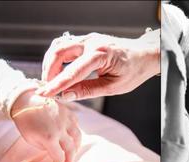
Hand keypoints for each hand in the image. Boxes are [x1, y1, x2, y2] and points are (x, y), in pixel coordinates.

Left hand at [12, 89, 80, 161]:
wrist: (25, 100)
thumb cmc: (25, 121)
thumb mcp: (30, 139)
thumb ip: (43, 147)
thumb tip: (52, 150)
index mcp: (49, 138)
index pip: (59, 156)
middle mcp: (60, 130)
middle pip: (71, 148)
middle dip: (70, 158)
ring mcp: (66, 120)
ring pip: (77, 137)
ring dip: (77, 146)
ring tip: (74, 151)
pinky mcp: (68, 112)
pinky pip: (76, 125)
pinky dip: (75, 132)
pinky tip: (72, 136)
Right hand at [36, 31, 159, 100]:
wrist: (144, 55)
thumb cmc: (133, 71)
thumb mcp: (113, 87)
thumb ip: (88, 91)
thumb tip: (66, 96)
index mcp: (101, 54)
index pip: (73, 71)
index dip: (56, 84)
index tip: (44, 94)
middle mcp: (92, 42)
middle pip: (59, 51)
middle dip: (48, 71)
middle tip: (47, 88)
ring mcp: (88, 38)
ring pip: (59, 46)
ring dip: (50, 63)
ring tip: (52, 81)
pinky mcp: (86, 40)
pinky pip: (65, 45)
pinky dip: (57, 58)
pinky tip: (58, 71)